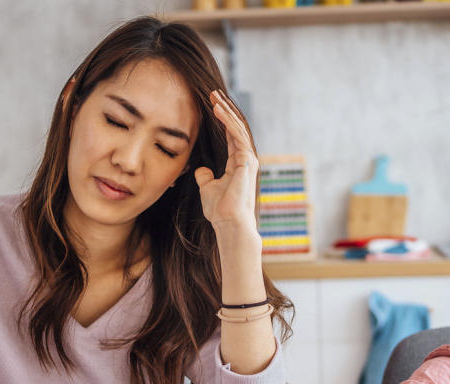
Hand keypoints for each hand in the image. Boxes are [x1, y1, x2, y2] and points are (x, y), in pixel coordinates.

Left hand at [194, 90, 258, 242]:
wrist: (228, 222)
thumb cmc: (220, 210)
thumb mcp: (208, 188)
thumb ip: (206, 177)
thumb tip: (201, 170)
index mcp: (237, 163)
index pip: (231, 135)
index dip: (222, 120)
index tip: (212, 105)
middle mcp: (245, 159)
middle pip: (236, 128)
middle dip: (225, 110)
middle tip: (213, 94)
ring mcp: (248, 159)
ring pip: (238, 128)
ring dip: (226, 111)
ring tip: (215, 97)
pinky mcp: (247, 161)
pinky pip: (238, 135)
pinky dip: (228, 122)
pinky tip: (218, 110)